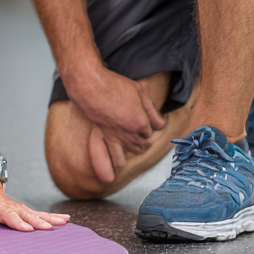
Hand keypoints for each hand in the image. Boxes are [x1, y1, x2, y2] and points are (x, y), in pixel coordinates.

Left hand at [0, 172, 69, 231]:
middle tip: (49, 229)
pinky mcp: (25, 210)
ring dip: (50, 218)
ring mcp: (20, 208)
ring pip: (36, 213)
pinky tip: (65, 220)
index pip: (9, 216)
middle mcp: (12, 207)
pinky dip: (53, 216)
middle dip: (38, 222)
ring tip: (64, 222)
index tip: (27, 229)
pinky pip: (40, 214)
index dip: (17, 222)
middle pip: (26, 215)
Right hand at [69, 67, 165, 182]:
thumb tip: (161, 122)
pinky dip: (118, 164)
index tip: (145, 118)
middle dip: (144, 138)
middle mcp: (130, 134)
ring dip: (135, 149)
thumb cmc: (116, 85)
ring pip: (133, 151)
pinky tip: (119, 168)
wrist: (91, 86)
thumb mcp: (140, 92)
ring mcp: (117, 138)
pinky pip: (114, 157)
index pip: (151, 130)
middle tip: (140, 130)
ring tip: (134, 144)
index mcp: (141, 122)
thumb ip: (152, 110)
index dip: (149, 125)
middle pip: (143, 143)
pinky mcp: (105, 137)